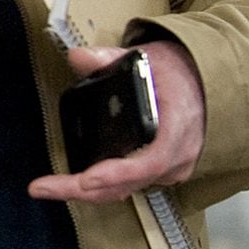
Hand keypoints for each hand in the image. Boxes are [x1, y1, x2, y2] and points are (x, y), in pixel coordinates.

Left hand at [29, 42, 206, 204]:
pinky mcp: (164, 172)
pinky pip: (131, 185)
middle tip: (42, 188)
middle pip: (129, 183)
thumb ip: (109, 57)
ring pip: (127, 189)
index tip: (86, 179)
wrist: (206, 84)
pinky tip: (75, 183)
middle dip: (82, 189)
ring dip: (88, 191)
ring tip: (48, 187)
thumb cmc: (178, 73)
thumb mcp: (146, 58)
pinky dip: (103, 186)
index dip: (118, 173)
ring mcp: (172, 168)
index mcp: (177, 126)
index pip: (150, 160)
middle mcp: (178, 155)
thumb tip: (78, 57)